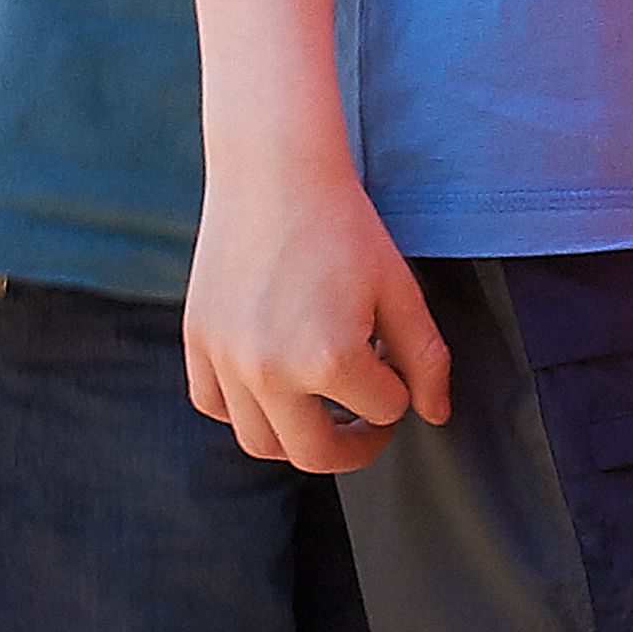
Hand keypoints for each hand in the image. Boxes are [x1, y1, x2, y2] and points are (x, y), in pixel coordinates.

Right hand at [181, 153, 451, 476]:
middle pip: (314, 455)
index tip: (399, 362)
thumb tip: (435, 414)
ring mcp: (225, 362)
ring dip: (298, 439)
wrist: (274, 176)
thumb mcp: (400, 292)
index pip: (384, 411)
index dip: (402, 391)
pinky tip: (276, 386)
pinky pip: (214, 406)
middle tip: (371, 423)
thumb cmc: (345, 229)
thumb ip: (426, 359)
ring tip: (326, 410)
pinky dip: (245, 411)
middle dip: (354, 446)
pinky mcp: (198, 344)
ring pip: (260, 443)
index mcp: (327, 359)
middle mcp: (268, 372)